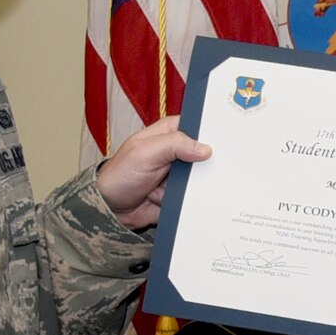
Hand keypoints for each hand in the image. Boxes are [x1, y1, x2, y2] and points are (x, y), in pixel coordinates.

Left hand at [97, 114, 210, 228]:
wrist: (110, 209)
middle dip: (207, 162)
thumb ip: (174, 144)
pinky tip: (175, 200)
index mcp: (168, 133)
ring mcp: (178, 174)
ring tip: (177, 188)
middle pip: (204, 153)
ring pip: (202, 176)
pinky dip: (190, 199)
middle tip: (209, 169)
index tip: (225, 139)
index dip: (211, 131)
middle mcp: (175, 152)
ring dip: (195, 184)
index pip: (197, 125)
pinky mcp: (179, 193)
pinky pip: (195, 195)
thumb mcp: (145, 153)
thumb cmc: (120, 175)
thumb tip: (205, 149)